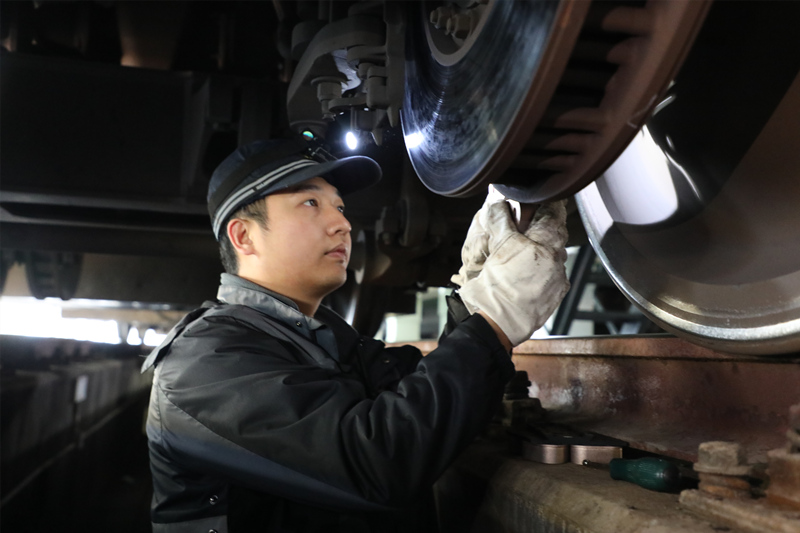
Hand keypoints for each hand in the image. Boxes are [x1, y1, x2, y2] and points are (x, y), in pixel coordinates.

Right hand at [458, 200, 569, 345]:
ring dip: (544, 250)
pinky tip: (528, 273)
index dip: (548, 205)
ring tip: (526, 251)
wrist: (499, 323)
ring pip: (555, 256)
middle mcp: (557, 260)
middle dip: (544, 228)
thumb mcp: (496, 246)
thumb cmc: (498, 286)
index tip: (543, 201)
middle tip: (529, 225)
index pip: (554, 214)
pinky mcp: (555, 295)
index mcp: (546, 244)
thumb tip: (498, 201)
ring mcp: (558, 279)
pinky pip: (553, 275)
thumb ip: (500, 219)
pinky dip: (543, 270)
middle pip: (556, 235)